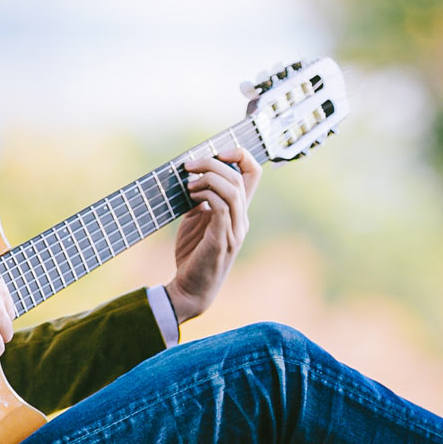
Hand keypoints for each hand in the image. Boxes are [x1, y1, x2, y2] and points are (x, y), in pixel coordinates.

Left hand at [166, 148, 260, 322]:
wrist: (188, 289)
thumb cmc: (192, 256)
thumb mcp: (195, 221)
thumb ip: (199, 200)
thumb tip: (192, 177)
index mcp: (239, 212)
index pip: (254, 173)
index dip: (239, 155)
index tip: (215, 154)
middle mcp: (242, 219)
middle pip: (240, 177)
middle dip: (212, 163)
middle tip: (189, 166)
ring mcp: (235, 231)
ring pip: (233, 189)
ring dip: (208, 178)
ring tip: (189, 183)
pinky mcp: (222, 240)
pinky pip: (222, 207)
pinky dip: (207, 194)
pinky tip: (192, 197)